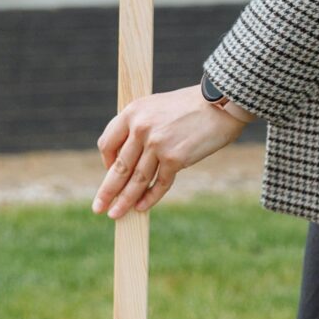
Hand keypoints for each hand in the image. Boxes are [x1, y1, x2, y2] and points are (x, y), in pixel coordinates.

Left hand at [93, 84, 253, 218]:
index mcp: (133, 111)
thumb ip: (140, 126)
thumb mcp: (156, 106)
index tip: (109, 172)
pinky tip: (141, 208)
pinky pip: (159, 184)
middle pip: (118, 167)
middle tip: (98, 207)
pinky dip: (150, 198)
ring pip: (136, 180)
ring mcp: (157, 144)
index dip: (106, 162)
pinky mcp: (175, 158)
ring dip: (125, 201)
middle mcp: (141, 128)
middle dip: (107, 191)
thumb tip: (128, 158)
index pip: (107, 143)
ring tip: (116, 215)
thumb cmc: (190, 105)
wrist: (221, 104)